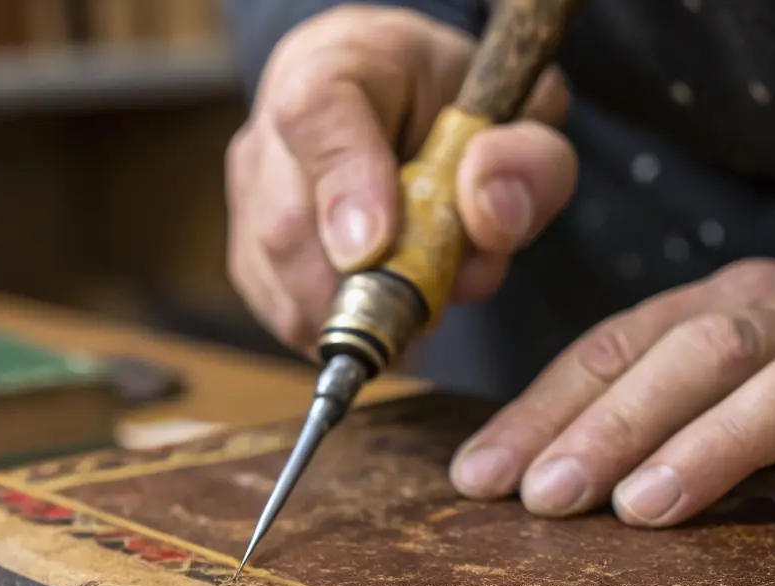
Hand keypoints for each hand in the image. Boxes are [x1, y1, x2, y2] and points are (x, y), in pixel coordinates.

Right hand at [225, 5, 576, 356]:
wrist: (414, 111)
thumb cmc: (460, 109)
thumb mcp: (520, 116)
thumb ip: (524, 159)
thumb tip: (489, 214)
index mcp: (341, 65)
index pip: (319, 116)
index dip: (346, 190)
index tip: (376, 248)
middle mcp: (276, 128)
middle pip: (286, 227)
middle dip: (363, 292)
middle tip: (425, 313)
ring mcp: (252, 193)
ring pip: (280, 284)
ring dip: (357, 318)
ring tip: (414, 306)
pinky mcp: (250, 252)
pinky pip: (282, 314)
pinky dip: (340, 331)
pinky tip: (381, 311)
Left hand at [449, 259, 774, 543]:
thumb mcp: (696, 403)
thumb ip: (615, 424)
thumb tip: (492, 481)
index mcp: (724, 305)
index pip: (620, 345)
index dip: (547, 411)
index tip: (485, 479)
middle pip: (706, 348)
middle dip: (618, 423)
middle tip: (551, 497)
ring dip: (722, 442)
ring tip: (646, 508)